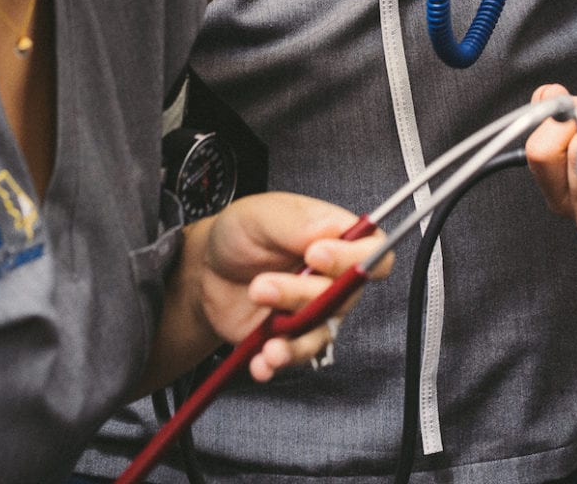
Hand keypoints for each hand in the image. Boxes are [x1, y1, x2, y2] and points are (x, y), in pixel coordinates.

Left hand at [191, 192, 389, 379]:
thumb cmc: (240, 234)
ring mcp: (312, 311)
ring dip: (293, 337)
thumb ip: (295, 222)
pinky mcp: (291, 337)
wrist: (205, 270)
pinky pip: (295, 355)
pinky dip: (278, 361)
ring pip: (322, 332)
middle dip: (302, 295)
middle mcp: (331, 278)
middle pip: (344, 297)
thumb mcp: (260, 215)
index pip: (371, 251)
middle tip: (262, 285)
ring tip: (266, 336)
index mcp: (333, 238)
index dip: (352, 258)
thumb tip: (329, 228)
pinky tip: (261, 358)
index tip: (315, 256)